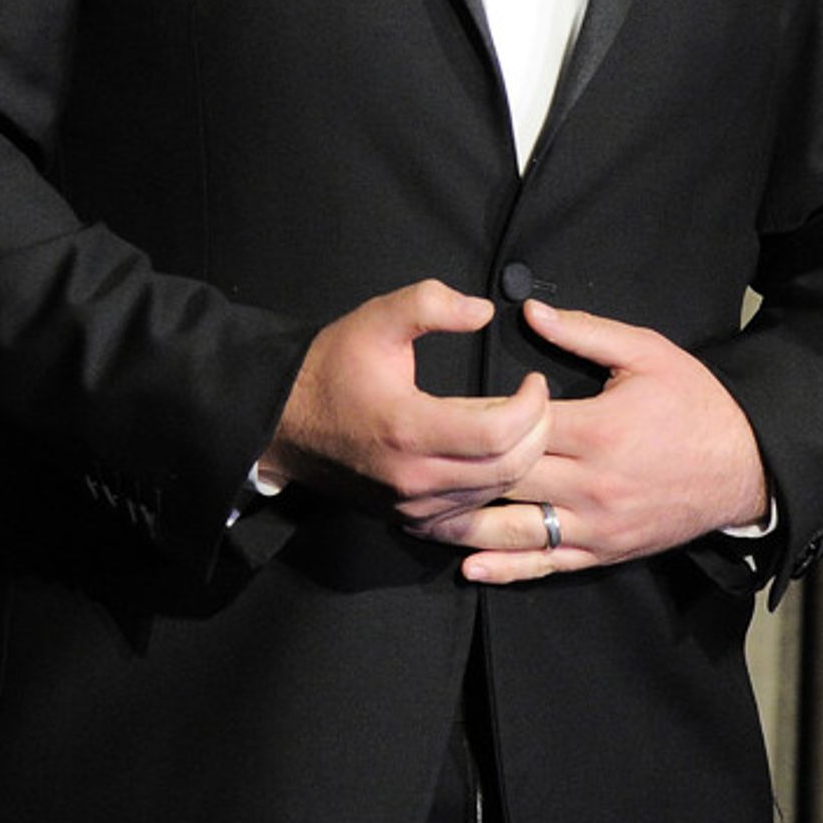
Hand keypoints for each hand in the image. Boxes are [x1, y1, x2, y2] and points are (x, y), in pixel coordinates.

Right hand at [261, 279, 551, 524]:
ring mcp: (412, 505)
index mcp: (409, 428)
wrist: (284, 422)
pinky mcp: (409, 518)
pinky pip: (471, 513)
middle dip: (538, 432)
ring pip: (494, 494)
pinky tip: (498, 458)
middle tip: (538, 400)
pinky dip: (495, 487)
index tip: (534, 381)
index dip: (532, 405)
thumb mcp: (378, 318)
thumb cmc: (332, 368)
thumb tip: (484, 311)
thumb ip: (431, 303)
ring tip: (523, 422)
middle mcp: (414, 477)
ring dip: (521, 459)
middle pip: (508, 468)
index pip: (500, 432)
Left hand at [418, 299, 767, 583]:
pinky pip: (548, 565)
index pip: (518, 423)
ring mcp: (598, 524)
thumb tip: (528, 311)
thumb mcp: (646, 352)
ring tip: (419, 514)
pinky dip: (505, 569)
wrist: (746, 466)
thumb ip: (584, 331)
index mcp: (598, 428)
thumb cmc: (695, 401)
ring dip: (467, 524)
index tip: (438, 405)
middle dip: (460, 469)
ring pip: (518, 528)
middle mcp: (592, 483)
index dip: (476, 415)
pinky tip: (468, 567)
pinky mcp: (606, 551)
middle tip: (413, 458)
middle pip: (508, 477)